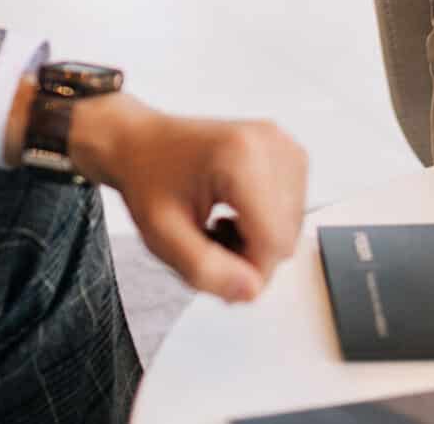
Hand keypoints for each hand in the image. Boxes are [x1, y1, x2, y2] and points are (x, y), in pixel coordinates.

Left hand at [65, 93, 307, 303]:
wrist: (142, 143)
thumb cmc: (148, 178)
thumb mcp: (163, 236)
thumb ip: (206, 270)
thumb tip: (250, 289)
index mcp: (241, 157)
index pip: (273, 242)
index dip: (247, 271)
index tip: (215, 268)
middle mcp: (269, 144)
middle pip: (285, 237)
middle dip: (249, 256)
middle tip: (208, 244)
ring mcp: (282, 146)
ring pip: (290, 229)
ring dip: (256, 242)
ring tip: (218, 227)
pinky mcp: (288, 153)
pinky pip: (291, 212)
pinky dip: (264, 225)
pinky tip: (235, 215)